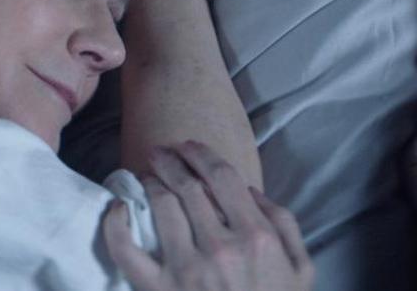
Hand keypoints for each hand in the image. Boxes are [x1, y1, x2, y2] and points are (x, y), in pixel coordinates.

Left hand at [103, 141, 313, 290]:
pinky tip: (118, 207)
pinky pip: (126, 251)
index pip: (222, 177)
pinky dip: (116, 224)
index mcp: (256, 236)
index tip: (190, 146)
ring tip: (147, 175)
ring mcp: (186, 270)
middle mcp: (220, 248)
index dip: (202, 154)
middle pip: (188, 186)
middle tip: (161, 152)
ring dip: (151, 183)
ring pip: (160, 207)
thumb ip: (283, 222)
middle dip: (171, 161)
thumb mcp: (301, 268)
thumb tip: (250, 190)